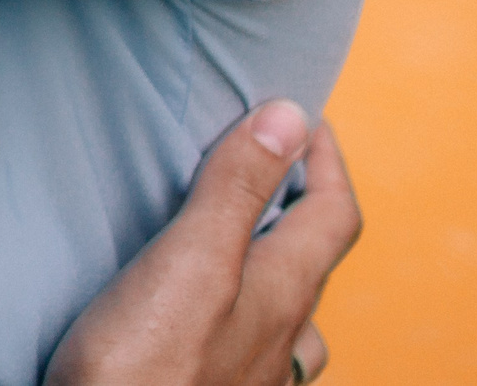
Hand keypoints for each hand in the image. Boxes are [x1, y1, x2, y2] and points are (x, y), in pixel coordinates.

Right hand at [45, 101, 355, 385]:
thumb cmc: (142, 371)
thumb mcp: (190, 263)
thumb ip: (236, 191)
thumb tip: (289, 117)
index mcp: (281, 294)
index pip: (335, 215)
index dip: (327, 160)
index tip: (302, 116)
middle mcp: (280, 341)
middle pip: (316, 267)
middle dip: (301, 208)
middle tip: (269, 168)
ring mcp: (253, 381)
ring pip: (290, 322)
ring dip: (278, 274)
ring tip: (241, 248)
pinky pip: (252, 354)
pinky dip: (243, 322)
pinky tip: (207, 329)